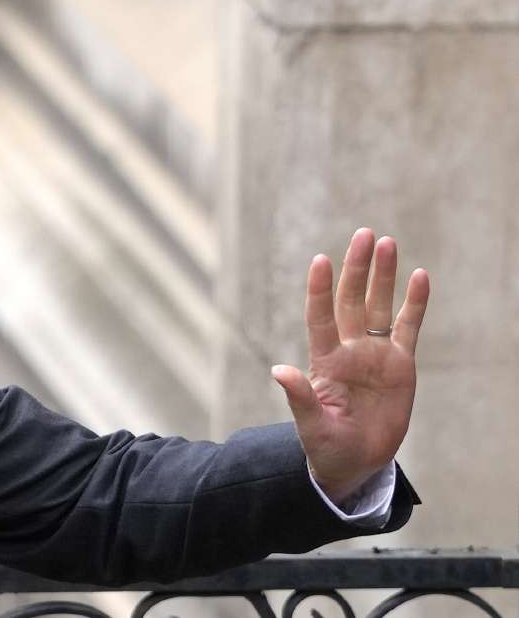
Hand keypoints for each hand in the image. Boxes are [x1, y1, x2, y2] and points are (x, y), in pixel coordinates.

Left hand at [270, 228, 429, 504]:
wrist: (355, 464)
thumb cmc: (326, 447)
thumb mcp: (311, 426)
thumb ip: (300, 398)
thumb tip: (279, 370)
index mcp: (325, 362)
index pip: (321, 317)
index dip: (320, 290)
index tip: (320, 260)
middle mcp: (349, 350)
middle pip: (352, 301)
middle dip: (357, 269)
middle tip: (364, 234)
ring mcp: (375, 355)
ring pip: (380, 306)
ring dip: (383, 276)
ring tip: (387, 242)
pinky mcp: (401, 364)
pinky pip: (408, 327)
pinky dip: (415, 303)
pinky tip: (420, 277)